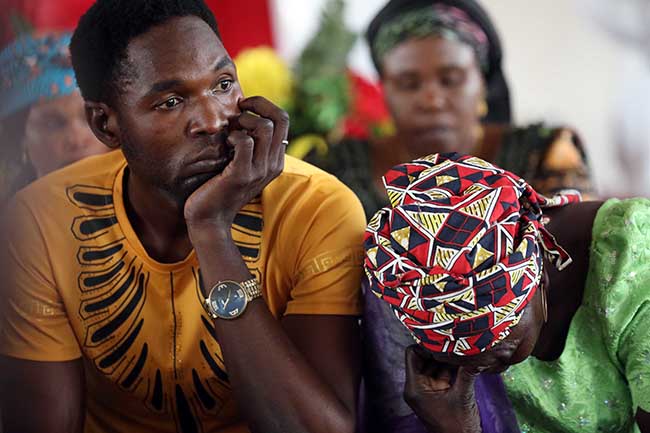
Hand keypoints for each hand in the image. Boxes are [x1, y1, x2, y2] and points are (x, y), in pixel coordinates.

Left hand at [184, 96, 288, 237]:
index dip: (263, 105)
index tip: (244, 106)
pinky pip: (245, 142)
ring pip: (264, 127)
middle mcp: (273, 164)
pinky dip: (234, 135)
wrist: (210, 219)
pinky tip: (225, 143)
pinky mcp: (242, 175)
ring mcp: (260, 170)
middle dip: (257, 104)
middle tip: (238, 110)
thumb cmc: (219, 187)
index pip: (283, 119)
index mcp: (275, 159)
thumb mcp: (241, 164)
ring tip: (230, 130)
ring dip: (244, 120)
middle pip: (280, 118)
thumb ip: (249, 144)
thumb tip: (243, 114)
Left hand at [404, 345, 480, 432]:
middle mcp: (418, 386)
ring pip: (435, 364)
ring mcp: (428, 389)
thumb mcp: (463, 396)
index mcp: (415, 387)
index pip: (412, 355)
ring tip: (461, 347)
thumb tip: (475, 353)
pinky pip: (443, 372)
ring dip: (447, 357)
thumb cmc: (457, 427)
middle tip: (454, 341)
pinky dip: (452, 366)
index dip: (425, 345)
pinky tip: (464, 358)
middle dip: (439, 350)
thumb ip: (467, 373)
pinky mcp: (439, 391)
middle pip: (424, 358)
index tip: (442, 340)